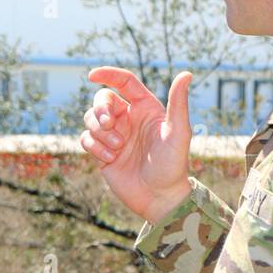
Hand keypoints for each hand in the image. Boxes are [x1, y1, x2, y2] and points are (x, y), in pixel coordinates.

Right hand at [80, 67, 193, 223]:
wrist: (159, 198)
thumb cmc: (173, 165)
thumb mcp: (178, 133)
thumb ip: (179, 103)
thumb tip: (187, 74)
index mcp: (145, 108)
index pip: (124, 82)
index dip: (107, 74)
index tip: (92, 75)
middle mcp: (128, 118)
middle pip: (102, 100)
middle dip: (100, 110)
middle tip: (109, 124)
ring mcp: (113, 135)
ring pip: (90, 119)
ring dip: (100, 132)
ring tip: (118, 149)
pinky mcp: (101, 152)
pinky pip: (86, 139)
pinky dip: (94, 147)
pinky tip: (111, 160)